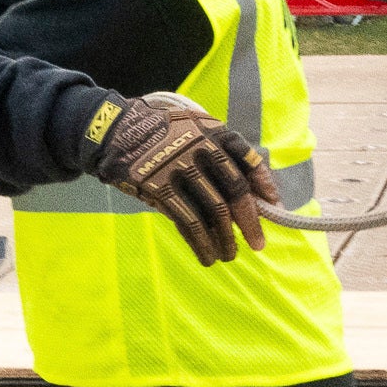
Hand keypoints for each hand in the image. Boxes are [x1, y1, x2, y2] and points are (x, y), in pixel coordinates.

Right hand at [84, 92, 275, 265]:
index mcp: (211, 130)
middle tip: (258, 244)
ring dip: (226, 240)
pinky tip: (207, 256)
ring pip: (216, 212)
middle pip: (235, 190)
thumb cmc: (158, 135)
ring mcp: (180, 167)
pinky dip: (202, 244)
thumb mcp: (191, 130)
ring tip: (228, 255)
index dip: (264, 184)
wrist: (113, 131)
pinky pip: (190, 223)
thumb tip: (253, 194)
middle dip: (250, 221)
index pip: (247, 158)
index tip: (274, 206)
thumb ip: (218, 154)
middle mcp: (200, 147)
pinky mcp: (160, 187)